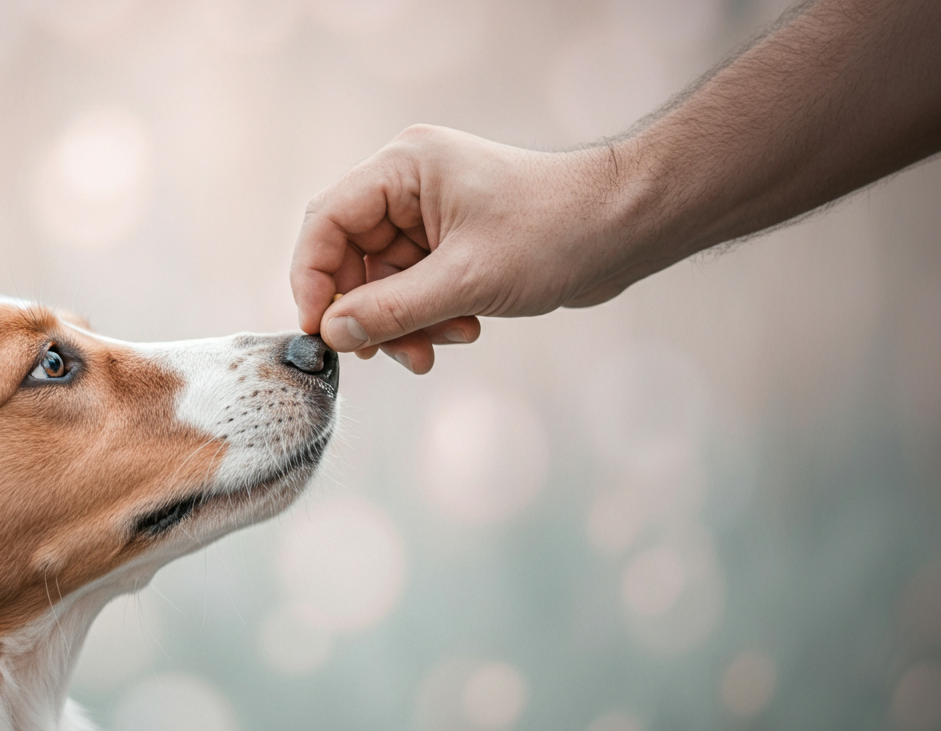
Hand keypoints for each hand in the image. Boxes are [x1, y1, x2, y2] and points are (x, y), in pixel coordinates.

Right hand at [290, 124, 651, 373]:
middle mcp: (408, 184)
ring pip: (382, 280)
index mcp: (403, 167)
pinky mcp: (451, 242)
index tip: (320, 332)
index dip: (313, 279)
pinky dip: (427, 317)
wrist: (626, 228)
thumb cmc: (556, 232)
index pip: (326, 221)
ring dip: (404, 321)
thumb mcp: (465, 281)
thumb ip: (391, 310)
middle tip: (386, 353)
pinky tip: (462, 331)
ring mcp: (429, 214)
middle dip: (369, 311)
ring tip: (441, 345)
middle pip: (350, 256)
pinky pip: (414, 287)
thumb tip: (332, 336)